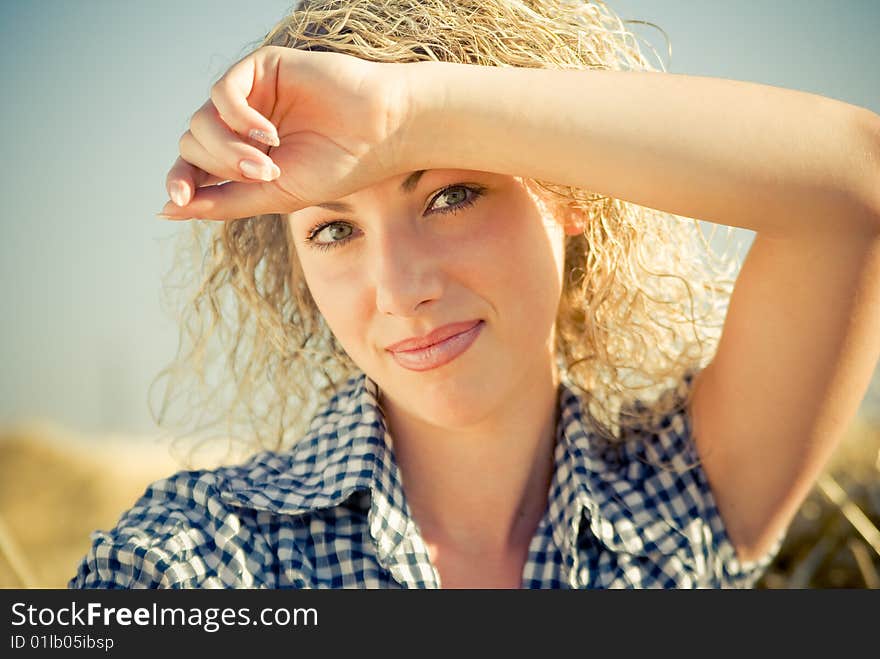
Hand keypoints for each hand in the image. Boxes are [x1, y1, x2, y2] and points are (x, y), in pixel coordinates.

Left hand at [159, 46, 412, 220]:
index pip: (193, 167)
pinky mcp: (260, 68)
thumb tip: (167, 209)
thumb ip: (224, 202)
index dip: (180, 182)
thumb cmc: (337, 167)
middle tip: (265, 175)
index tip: (177, 199)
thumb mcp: (275, 195)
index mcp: (242, 157)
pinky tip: (268, 132)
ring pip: (202, 121)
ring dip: (229, 149)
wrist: (380, 134)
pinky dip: (237, 117)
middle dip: (220, 166)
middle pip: (193, 144)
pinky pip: (222, 92)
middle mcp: (239, 125)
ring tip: (270, 162)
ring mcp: (248, 95)